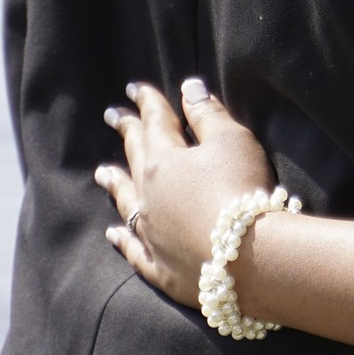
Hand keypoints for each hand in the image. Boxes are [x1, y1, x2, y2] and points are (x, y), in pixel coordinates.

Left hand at [96, 79, 275, 313]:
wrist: (251, 260)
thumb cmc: (243, 191)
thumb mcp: (232, 142)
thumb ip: (207, 113)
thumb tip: (189, 87)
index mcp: (164, 161)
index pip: (154, 122)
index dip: (147, 102)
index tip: (134, 88)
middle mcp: (148, 196)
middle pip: (134, 157)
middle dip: (126, 133)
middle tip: (113, 116)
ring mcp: (151, 233)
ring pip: (126, 202)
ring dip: (115, 184)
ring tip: (102, 173)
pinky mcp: (160, 267)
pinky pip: (134, 250)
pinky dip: (122, 240)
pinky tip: (114, 233)